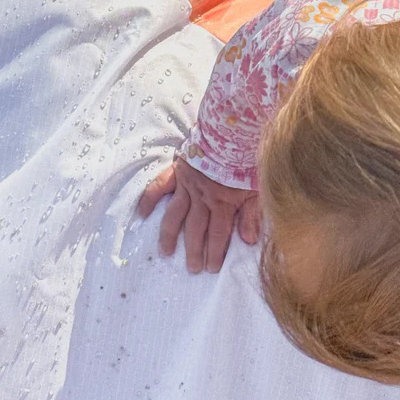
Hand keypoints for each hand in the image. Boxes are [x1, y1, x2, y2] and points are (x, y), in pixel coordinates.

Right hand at [137, 155, 260, 272]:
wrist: (231, 130)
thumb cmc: (246, 158)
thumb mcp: (257, 187)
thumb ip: (252, 214)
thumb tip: (249, 240)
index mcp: (223, 202)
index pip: (219, 234)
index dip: (215, 253)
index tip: (211, 268)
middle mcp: (203, 197)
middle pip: (197, 229)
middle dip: (194, 251)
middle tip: (192, 268)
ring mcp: (187, 185)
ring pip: (176, 215)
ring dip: (170, 235)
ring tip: (166, 252)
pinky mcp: (176, 171)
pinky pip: (159, 187)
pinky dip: (148, 199)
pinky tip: (141, 214)